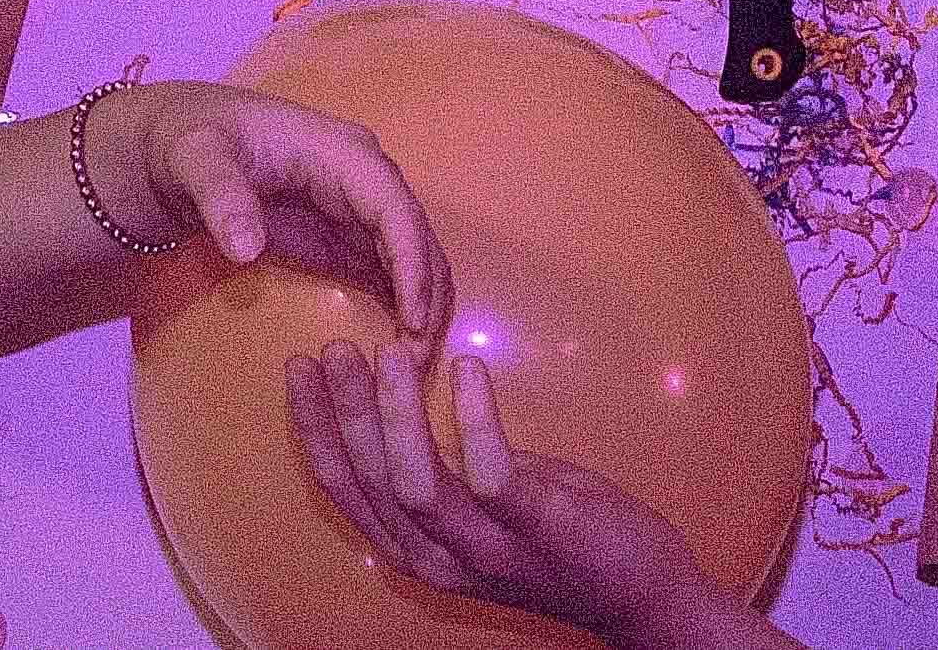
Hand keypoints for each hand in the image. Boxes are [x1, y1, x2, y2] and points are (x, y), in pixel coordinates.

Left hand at [125, 85, 451, 344]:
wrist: (176, 145)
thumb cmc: (193, 142)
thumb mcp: (196, 161)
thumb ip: (221, 197)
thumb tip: (246, 248)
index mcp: (338, 152)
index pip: (391, 204)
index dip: (410, 259)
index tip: (414, 317)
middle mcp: (360, 176)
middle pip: (412, 232)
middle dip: (425, 293)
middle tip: (417, 360)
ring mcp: (354, 206)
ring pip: (409, 253)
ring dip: (420, 304)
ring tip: (413, 364)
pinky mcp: (341, 234)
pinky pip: (385, 268)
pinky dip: (400, 304)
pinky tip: (397, 345)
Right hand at [288, 337, 715, 649]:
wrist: (638, 587)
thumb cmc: (558, 532)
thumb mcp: (483, 504)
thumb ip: (442, 469)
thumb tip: (399, 401)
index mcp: (418, 547)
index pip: (346, 489)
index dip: (316, 430)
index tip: (300, 368)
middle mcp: (440, 556)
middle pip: (372, 483)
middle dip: (345, 412)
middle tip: (335, 349)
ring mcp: (487, 548)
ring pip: (416, 484)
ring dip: (395, 414)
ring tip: (386, 352)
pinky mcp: (536, 529)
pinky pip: (490, 474)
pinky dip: (474, 419)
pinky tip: (469, 368)